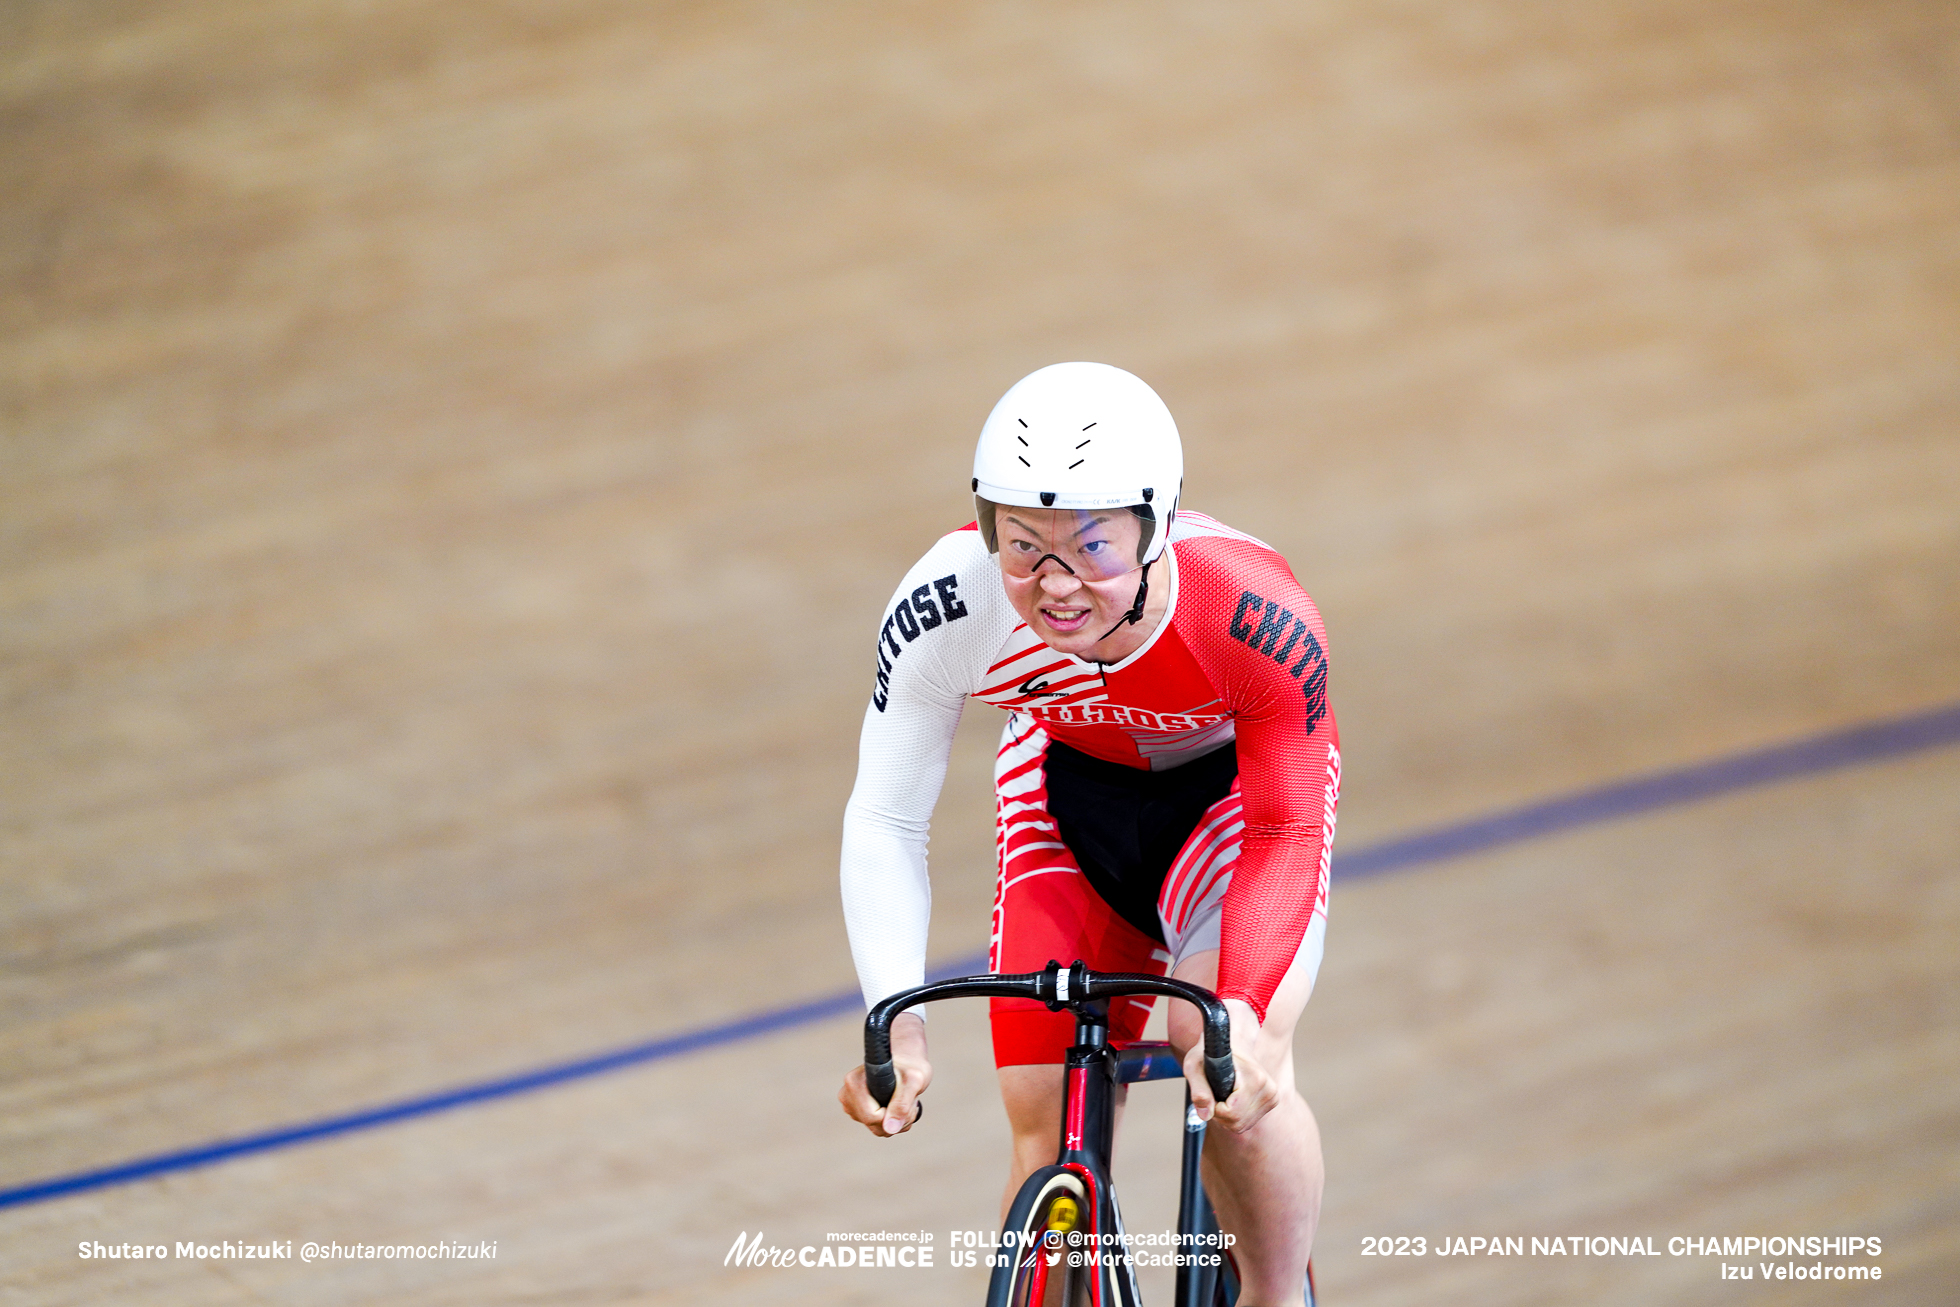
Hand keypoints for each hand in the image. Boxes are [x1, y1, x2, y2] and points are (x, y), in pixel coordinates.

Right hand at [839, 1012, 931, 1136]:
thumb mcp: (913, 1081)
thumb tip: (890, 1128)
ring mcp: (850, 1104)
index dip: (892, 1114)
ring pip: (877, 1129)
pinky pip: (877, 1128)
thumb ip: (902, 1104)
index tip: (905, 1099)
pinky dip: (892, 1121)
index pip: (871, 1117)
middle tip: (909, 1101)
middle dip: (897, 1119)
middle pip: (873, 1125)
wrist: (907, 1062)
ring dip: (897, 1120)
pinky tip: (897, 1104)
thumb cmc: (910, 1066)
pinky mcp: (857, 1111)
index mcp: (854, 1082)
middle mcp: (847, 1094)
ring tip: (904, 1100)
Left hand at [1182, 999, 1278, 1133]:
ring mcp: (1273, 1096)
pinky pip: (1248, 1122)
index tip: (1211, 1089)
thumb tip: (1206, 1115)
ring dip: (1227, 1115)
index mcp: (1255, 1079)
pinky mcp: (1273, 1101)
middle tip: (1215, 1091)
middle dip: (1220, 1113)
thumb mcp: (1195, 1065)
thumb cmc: (1212, 1050)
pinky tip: (1233, 1096)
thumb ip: (1199, 1090)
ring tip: (1224, 1091)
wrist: (1234, 1038)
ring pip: (1242, 1125)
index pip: (1231, 1114)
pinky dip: (1236, 1115)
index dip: (1214, 1107)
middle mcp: (1269, 1089)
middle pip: (1237, 1122)